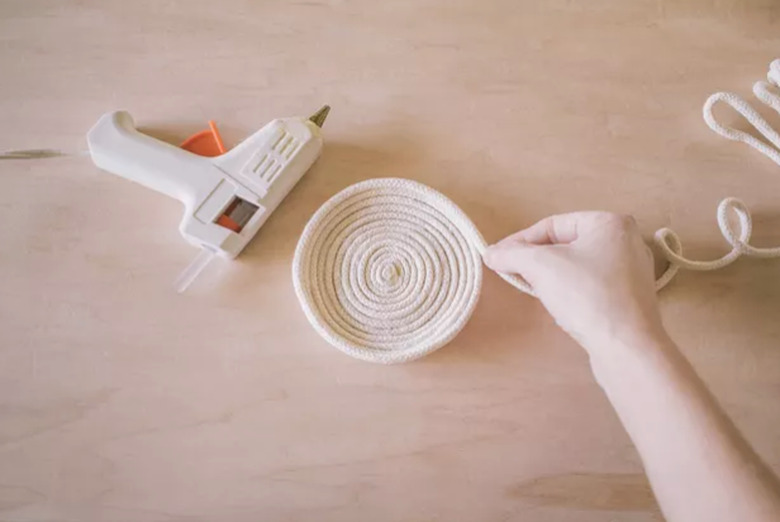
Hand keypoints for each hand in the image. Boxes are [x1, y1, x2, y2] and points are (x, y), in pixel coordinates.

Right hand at [484, 212, 664, 353]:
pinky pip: (592, 285)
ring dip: (552, 276)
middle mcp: (626, 241)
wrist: (626, 346)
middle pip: (566, 244)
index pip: (552, 224)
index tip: (498, 257)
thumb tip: (491, 253)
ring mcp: (632, 271)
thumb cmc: (586, 294)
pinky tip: (561, 306)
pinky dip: (571, 291)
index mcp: (609, 223)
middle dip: (537, 259)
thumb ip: (512, 254)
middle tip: (514, 273)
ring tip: (534, 289)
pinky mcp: (631, 299)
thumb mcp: (540, 266)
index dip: (520, 241)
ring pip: (578, 266)